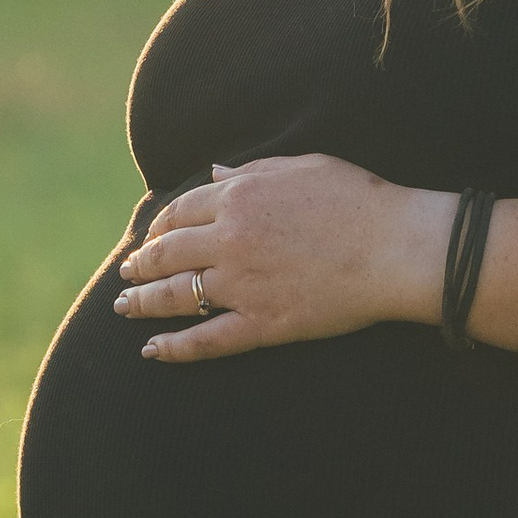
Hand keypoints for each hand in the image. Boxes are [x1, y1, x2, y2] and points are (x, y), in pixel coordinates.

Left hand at [114, 155, 449, 364]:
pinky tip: (153, 351)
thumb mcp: (303, 167)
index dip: (160, 226)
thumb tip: (215, 173)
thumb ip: (252, 171)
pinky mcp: (262, 324)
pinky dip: (175, 347)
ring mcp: (243, 285)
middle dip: (140, 264)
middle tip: (126, 272)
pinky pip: (207, 339)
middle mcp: (231, 239)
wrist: (395, 248)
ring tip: (122, 306)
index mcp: (240, 197)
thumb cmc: (358, 200)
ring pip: (176, 295)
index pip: (180, 211)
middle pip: (168, 253)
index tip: (151, 236)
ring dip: (142, 302)